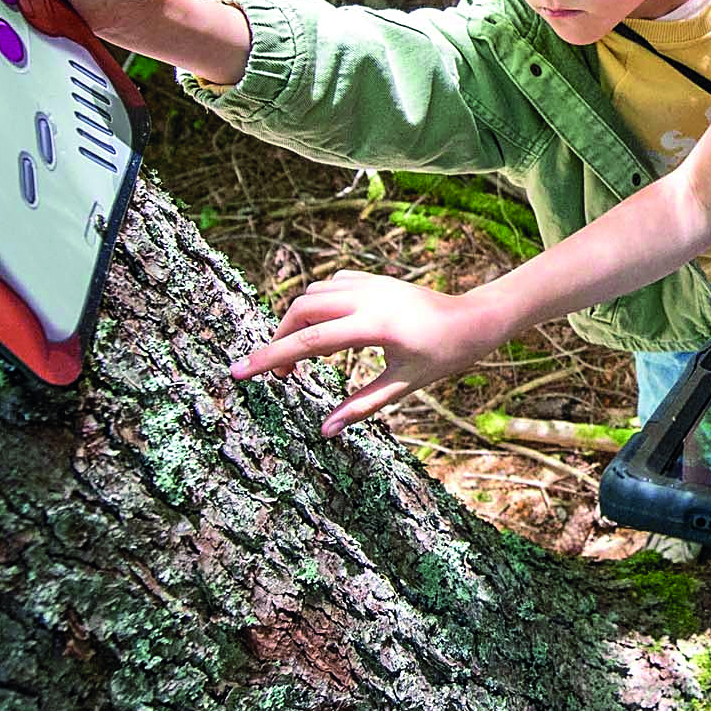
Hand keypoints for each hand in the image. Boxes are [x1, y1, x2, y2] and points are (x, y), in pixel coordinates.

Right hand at [230, 271, 507, 435]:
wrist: (473, 319)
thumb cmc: (443, 356)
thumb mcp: (405, 385)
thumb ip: (362, 406)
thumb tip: (324, 431)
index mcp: (373, 327)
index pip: (307, 342)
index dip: (269, 359)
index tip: (238, 371)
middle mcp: (366, 298)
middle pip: (300, 312)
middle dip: (279, 341)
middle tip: (282, 376)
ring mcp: (369, 284)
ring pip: (311, 294)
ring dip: (296, 322)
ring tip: (300, 357)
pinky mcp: (373, 279)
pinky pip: (330, 285)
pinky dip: (316, 305)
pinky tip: (323, 329)